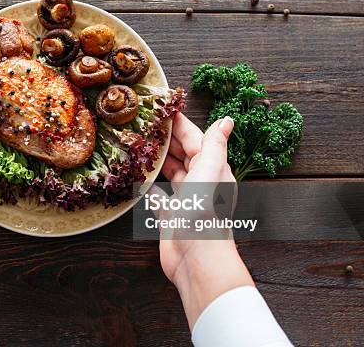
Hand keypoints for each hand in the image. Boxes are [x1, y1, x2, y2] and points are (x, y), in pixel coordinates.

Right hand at [158, 113, 251, 328]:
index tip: (161, 106)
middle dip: (165, 138)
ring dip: (156, 158)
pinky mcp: (171, 214)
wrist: (196, 256)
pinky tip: (136, 176)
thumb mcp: (210, 171)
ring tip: (138, 143)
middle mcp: (200, 181)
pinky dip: (147, 185)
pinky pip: (157, 194)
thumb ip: (215, 145)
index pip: (194, 138)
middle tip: (143, 122)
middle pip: (182, 152)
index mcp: (212, 168)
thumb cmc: (204, 212)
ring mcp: (185, 198)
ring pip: (169, 171)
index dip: (178, 122)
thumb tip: (227, 120)